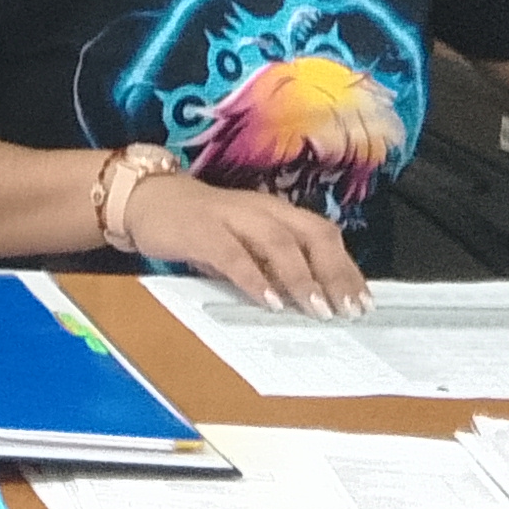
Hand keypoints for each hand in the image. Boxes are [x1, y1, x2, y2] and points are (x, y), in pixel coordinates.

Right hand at [121, 175, 369, 317]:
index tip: (363, 301)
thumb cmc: (201, 227)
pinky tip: (268, 301)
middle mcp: (261, 209)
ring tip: (318, 308)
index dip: (347, 267)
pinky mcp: (202, 231)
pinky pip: (234, 255)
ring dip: (302, 277)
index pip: (323, 235)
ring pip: (279, 242)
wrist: (146, 199)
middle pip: (311, 235)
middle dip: (335, 273)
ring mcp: (232, 218)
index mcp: (276, 212)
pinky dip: (254, 278)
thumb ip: (273, 266)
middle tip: (348, 309)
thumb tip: (311, 300)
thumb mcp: (244, 244)